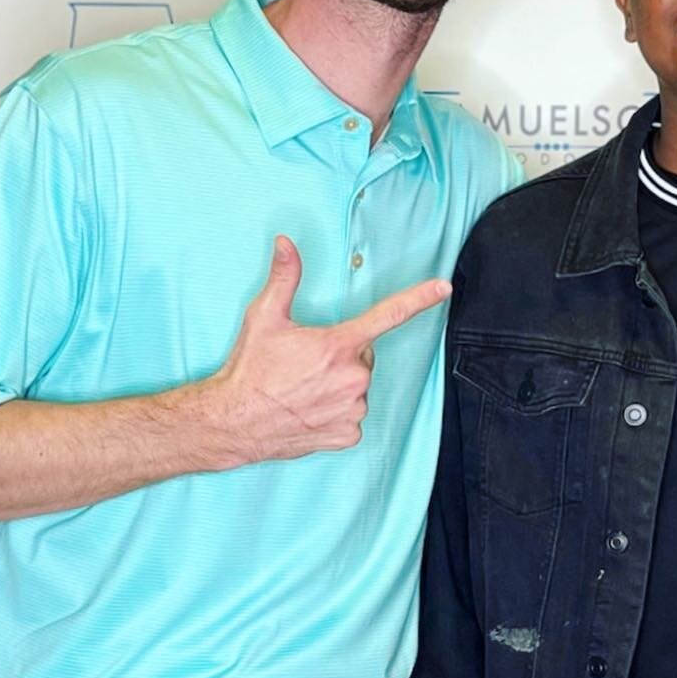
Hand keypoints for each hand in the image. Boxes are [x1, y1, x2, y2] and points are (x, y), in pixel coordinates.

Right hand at [212, 236, 450, 463]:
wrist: (233, 422)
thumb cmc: (250, 369)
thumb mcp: (264, 317)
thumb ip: (284, 278)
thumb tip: (287, 243)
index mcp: (339, 345)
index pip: (389, 314)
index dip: (420, 298)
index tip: (443, 288)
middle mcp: (353, 377)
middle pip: (363, 356)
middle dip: (342, 356)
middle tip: (308, 364)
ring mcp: (353, 408)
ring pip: (358, 388)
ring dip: (339, 386)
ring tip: (304, 389)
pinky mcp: (348, 434)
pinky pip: (352, 416)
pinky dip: (335, 413)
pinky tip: (309, 410)